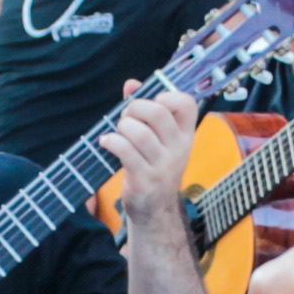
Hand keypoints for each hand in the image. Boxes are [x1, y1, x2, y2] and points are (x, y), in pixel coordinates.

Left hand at [107, 84, 199, 235]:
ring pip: (139, 132)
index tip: (152, 104)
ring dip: (121, 127)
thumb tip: (131, 84)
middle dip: (134, 108)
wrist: (154, 210)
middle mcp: (179, 149)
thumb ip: (144, 109)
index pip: (186, 103)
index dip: (166, 95)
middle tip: (127, 118)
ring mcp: (163, 165)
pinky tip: (106, 143)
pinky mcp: (145, 179)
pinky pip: (125, 151)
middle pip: (158, 113)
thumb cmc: (152, 166)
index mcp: (186, 135)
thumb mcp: (157, 140)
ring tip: (117, 134)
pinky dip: (111, 142)